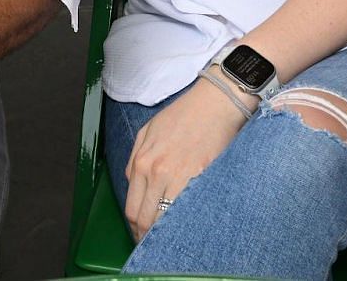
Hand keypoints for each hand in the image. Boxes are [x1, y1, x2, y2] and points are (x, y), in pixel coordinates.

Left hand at [123, 76, 247, 240]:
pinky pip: (189, 209)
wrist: (214, 104)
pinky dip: (186, 219)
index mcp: (142, 162)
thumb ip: (135, 160)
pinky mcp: (202, 179)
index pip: (132, 208)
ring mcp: (180, 177)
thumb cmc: (182, 115)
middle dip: (148, 235)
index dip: (136, 228)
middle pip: (146, 219)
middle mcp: (157, 173)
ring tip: (171, 237)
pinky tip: (188, 221)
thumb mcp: (147, 131)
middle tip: (154, 242)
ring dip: (167, 232)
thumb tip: (133, 185)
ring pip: (167, 219)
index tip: (141, 234)